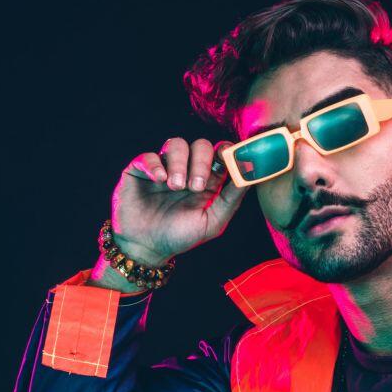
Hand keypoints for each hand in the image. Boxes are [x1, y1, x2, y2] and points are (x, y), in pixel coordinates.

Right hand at [108, 137, 248, 265]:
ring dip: (179, 163)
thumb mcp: (213, 221)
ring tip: (176, 187)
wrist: (146, 248)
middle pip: (200, 145)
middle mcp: (187, 169)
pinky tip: (159, 180)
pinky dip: (155, 165)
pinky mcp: (140, 170)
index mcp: (208, 179)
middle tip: (196, 186)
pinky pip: (148, 156)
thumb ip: (232, 198)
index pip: (220, 152)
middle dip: (201, 161)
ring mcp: (164, 167)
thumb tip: (251, 174)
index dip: (225, 150)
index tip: (226, 156)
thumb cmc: (181, 236)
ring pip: (176, 144)